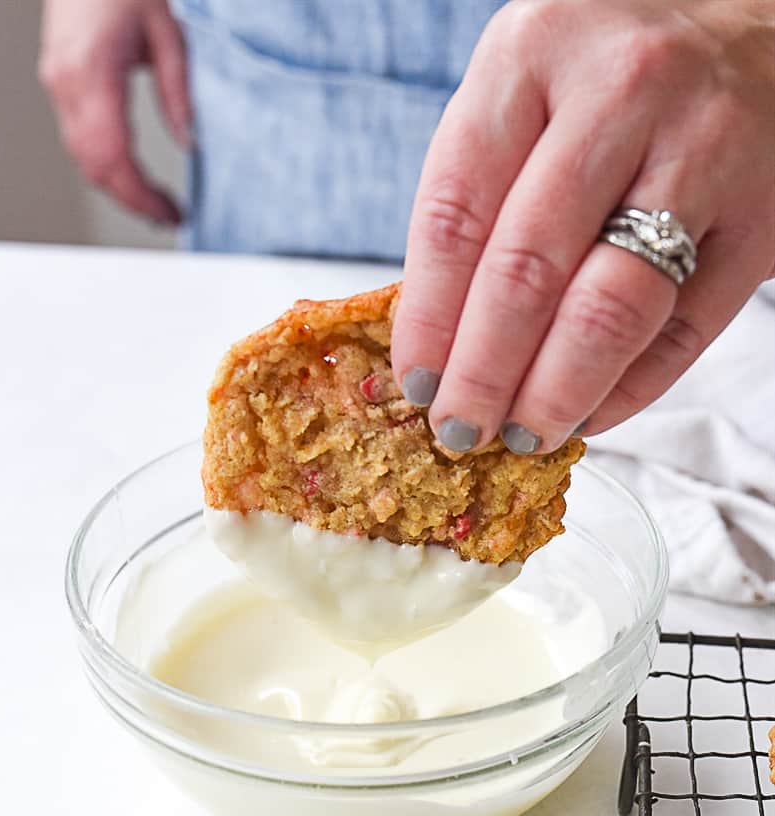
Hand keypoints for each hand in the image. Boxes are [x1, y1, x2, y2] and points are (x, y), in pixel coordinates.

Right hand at [39, 0, 189, 223]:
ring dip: (118, 188)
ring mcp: (57, 84)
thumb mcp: (170, 35)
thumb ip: (178, 93)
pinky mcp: (58, 84)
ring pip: (82, 159)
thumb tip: (189, 144)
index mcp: (94, 70)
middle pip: (94, 166)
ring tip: (155, 204)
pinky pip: (77, 140)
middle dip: (131, 200)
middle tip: (167, 217)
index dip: (141, 194)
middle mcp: (67, 82)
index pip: (114, 154)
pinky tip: (131, 175)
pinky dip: (105, 165)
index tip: (169, 213)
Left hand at [392, 0, 774, 453]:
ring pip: (610, 308)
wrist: (756, 28)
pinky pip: (683, 331)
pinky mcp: (761, 217)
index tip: (417, 384)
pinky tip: (590, 414)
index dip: (428, 318)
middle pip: (528, 270)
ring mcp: (703, 150)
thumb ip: (483, 192)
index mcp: (534, 54)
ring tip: (522, 434)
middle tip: (461, 430)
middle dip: (483, 373)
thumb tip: (439, 342)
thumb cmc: (614, 72)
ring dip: (554, 394)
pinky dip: (629, 391)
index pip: (457, 214)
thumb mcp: (527, 89)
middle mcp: (622, 92)